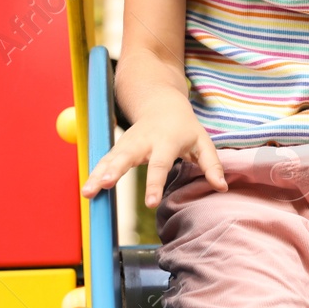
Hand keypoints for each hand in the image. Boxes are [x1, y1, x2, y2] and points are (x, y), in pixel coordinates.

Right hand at [79, 98, 227, 207]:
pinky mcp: (117, 148)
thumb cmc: (185, 128)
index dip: (154, 183)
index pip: (160, 164)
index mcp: (166, 141)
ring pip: (110, 159)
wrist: (161, 104)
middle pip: (126, 157)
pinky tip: (87, 190)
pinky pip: (104, 161)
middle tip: (104, 185)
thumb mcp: (203, 142)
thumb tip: (222, 187)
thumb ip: (211, 165)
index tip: (151, 203)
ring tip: (87, 193)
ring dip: (97, 175)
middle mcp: (143, 142)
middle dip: (114, 171)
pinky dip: (94, 174)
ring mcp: (127, 143)